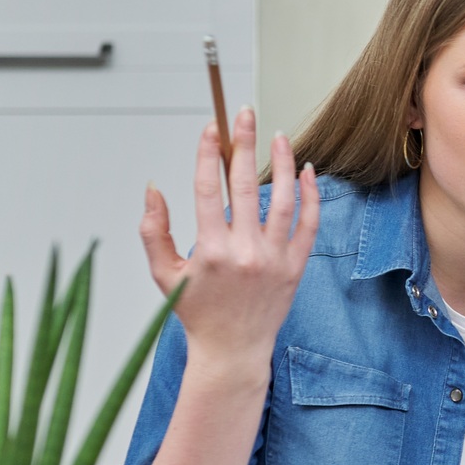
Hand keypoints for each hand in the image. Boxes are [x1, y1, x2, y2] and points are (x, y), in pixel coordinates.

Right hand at [138, 107, 319, 376]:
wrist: (232, 351)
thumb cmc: (196, 311)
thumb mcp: (163, 273)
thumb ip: (153, 229)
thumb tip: (154, 187)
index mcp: (210, 250)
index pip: (208, 189)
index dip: (208, 154)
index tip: (211, 127)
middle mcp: (245, 252)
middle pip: (246, 185)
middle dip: (244, 144)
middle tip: (244, 113)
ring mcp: (274, 259)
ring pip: (284, 200)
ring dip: (283, 163)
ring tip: (278, 135)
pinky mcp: (296, 267)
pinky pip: (309, 224)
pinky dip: (311, 195)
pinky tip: (306, 171)